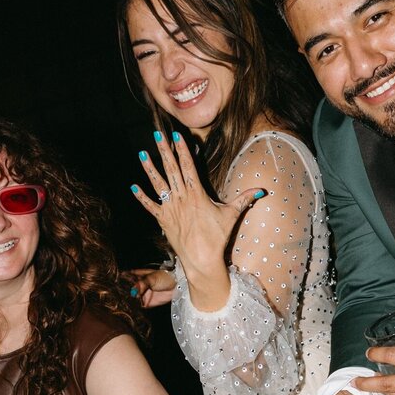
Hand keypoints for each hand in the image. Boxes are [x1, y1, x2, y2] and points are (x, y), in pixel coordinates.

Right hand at [124, 266, 176, 308]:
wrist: (178, 285)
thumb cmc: (165, 277)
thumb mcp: (152, 278)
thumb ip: (141, 284)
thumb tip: (132, 291)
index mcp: (137, 275)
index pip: (125, 278)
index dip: (120, 280)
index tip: (114, 284)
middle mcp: (138, 285)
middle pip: (127, 290)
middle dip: (123, 292)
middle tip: (119, 295)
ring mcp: (142, 294)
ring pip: (131, 298)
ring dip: (128, 300)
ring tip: (125, 301)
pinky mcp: (146, 303)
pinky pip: (138, 306)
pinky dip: (135, 307)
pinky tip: (132, 306)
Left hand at [130, 133, 263, 305]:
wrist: (201, 259)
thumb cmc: (217, 238)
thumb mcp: (232, 215)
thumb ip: (244, 199)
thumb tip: (262, 190)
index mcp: (197, 194)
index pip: (188, 166)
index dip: (182, 150)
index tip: (176, 136)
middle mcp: (181, 198)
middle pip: (171, 169)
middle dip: (164, 151)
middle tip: (157, 134)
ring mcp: (170, 208)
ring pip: (158, 184)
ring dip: (149, 168)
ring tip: (142, 153)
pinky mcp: (163, 220)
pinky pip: (149, 206)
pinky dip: (141, 197)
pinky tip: (133, 187)